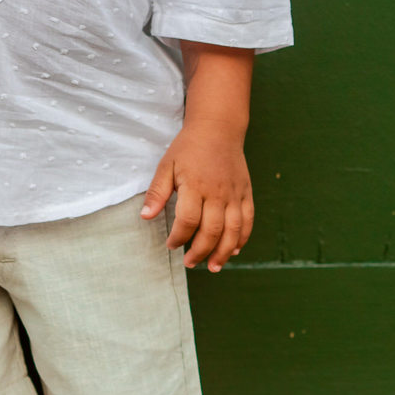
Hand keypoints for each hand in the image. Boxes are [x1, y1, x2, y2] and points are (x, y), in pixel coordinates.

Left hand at [141, 123, 253, 272]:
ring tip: (213, 266)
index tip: (171, 244)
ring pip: (233, 230)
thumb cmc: (189, 147)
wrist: (218, 128)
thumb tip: (146, 217)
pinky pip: (248, 220)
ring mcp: (234, 194)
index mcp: (195, 186)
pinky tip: (233, 251)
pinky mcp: (246, 192)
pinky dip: (242, 238)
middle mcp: (217, 193)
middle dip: (199, 251)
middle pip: (212, 231)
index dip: (179, 237)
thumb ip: (157, 192)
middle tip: (189, 262)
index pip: (188, 220)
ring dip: (223, 252)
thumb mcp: (167, 165)